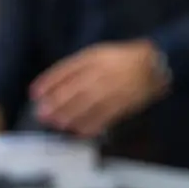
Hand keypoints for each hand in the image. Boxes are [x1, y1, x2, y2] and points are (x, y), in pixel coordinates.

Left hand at [31, 40, 167, 138]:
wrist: (154, 62)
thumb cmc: (119, 60)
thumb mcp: (96, 55)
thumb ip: (74, 69)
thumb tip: (48, 87)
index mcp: (94, 57)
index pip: (67, 69)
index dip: (49, 81)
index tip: (34, 93)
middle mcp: (103, 71)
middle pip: (76, 88)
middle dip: (57, 102)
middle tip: (42, 114)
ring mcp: (114, 87)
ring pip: (90, 103)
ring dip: (71, 115)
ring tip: (57, 124)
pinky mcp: (125, 102)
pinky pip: (107, 115)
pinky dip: (92, 125)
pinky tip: (80, 132)